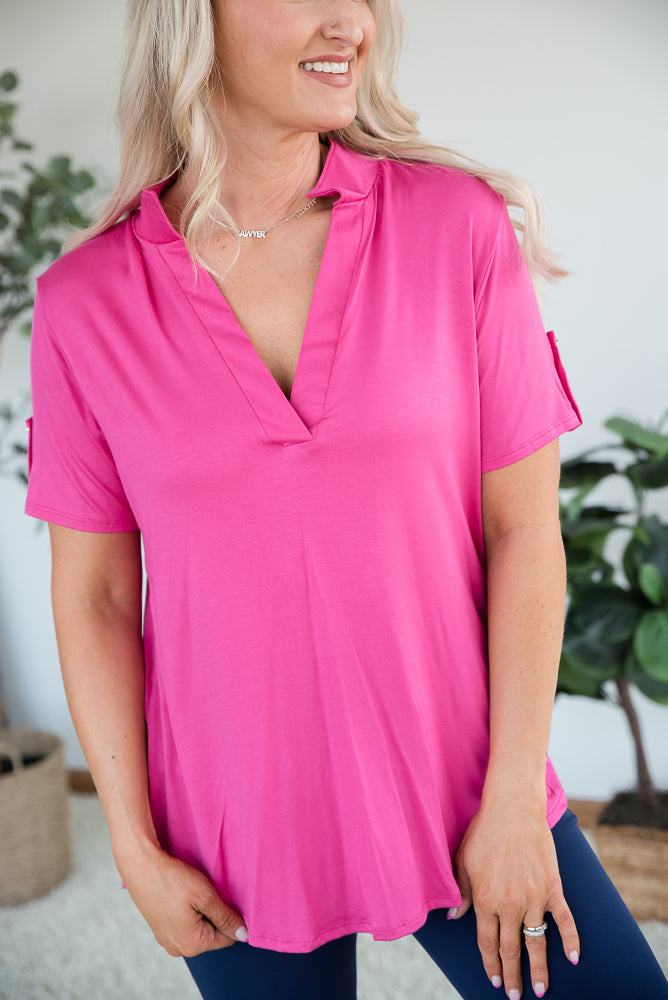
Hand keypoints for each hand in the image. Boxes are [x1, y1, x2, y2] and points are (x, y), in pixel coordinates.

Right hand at [117, 841, 247, 957]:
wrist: (140, 866)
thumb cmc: (172, 880)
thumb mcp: (206, 896)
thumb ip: (226, 918)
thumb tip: (243, 935)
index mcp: (192, 945)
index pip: (227, 938)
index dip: (231, 918)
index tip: (224, 898)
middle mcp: (178, 949)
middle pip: (212, 935)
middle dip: (215, 915)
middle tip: (207, 892)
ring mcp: (166, 940)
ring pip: (198, 928)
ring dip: (202, 912)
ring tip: (194, 892)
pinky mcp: (159, 929)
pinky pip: (184, 924)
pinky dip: (188, 911)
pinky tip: (183, 894)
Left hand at [449, 803, 579, 997]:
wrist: (513, 809)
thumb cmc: (484, 831)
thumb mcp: (463, 861)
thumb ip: (461, 893)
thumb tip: (455, 918)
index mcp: (486, 900)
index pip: (488, 942)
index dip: (491, 964)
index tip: (495, 980)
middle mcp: (510, 904)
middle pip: (511, 948)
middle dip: (513, 975)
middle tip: (517, 996)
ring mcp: (534, 898)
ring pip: (536, 942)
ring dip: (538, 969)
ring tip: (540, 989)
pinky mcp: (553, 888)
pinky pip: (565, 920)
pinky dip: (570, 940)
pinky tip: (573, 959)